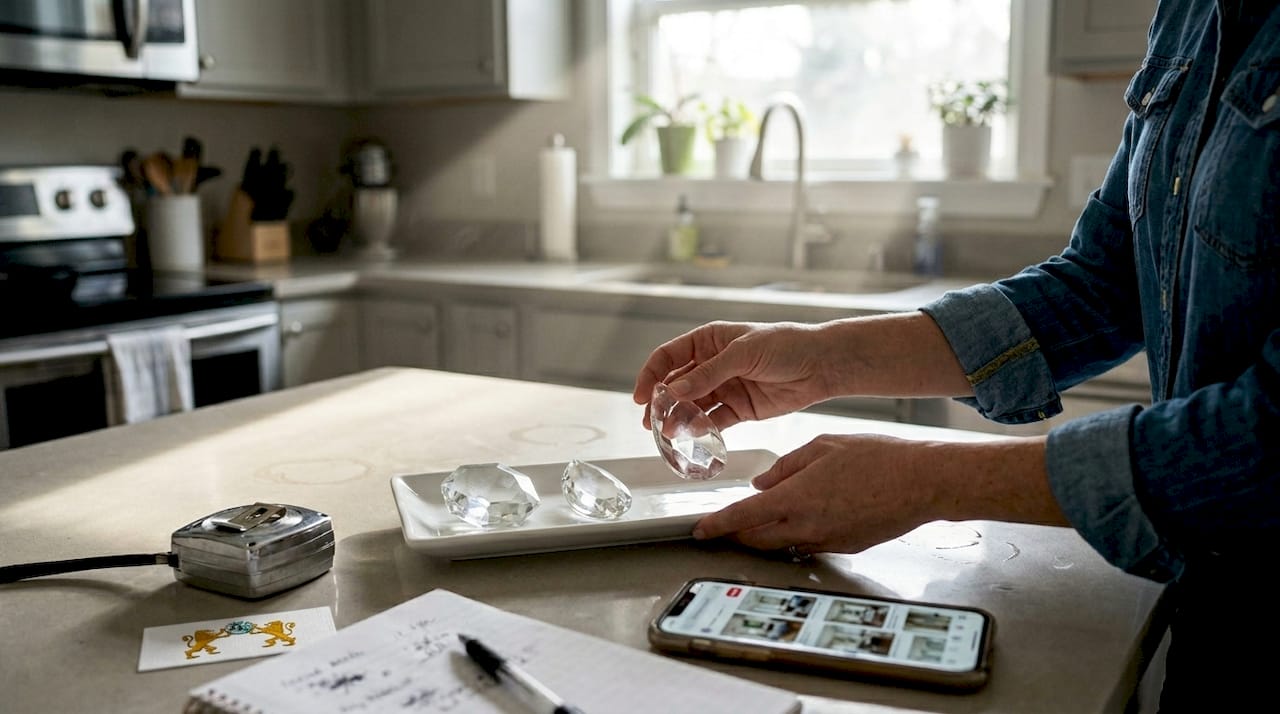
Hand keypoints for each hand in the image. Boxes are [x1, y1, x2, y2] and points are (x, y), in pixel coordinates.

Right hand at [632, 321, 847, 430]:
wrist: (820, 365)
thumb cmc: (785, 345)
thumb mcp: (743, 354)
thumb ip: (708, 374)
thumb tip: (675, 391)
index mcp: (708, 341)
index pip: (668, 357)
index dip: (651, 375)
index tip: (640, 396)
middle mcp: (712, 364)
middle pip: (676, 385)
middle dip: (660, 403)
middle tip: (650, 422)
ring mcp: (724, 387)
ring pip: (692, 406)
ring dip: (679, 419)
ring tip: (669, 434)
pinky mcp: (738, 409)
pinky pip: (713, 422)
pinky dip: (702, 430)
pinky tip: (693, 436)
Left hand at [692, 433, 1065, 555]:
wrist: (925, 482)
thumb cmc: (880, 458)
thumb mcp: (824, 447)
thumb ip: (786, 467)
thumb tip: (763, 483)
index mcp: (796, 498)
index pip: (743, 518)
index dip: (716, 526)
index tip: (699, 530)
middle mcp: (808, 526)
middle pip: (756, 539)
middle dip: (737, 532)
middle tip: (726, 522)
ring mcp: (827, 541)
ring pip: (781, 544)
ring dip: (766, 534)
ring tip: (762, 516)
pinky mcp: (845, 547)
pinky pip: (809, 544)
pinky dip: (796, 534)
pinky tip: (804, 515)